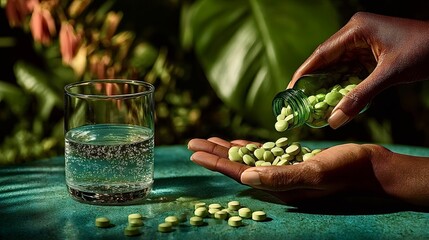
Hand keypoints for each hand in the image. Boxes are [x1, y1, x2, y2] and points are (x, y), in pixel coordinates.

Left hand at [188, 137, 428, 206]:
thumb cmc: (345, 169)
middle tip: (191, 142)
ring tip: (208, 140)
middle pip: (237, 166)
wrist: (369, 166)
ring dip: (227, 149)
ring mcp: (283, 170)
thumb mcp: (313, 172)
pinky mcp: (291, 160)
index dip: (215, 163)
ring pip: (247, 158)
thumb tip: (245, 176)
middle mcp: (276, 180)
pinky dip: (249, 146)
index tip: (193, 153)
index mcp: (278, 186)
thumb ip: (280, 177)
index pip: (238, 173)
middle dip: (214, 154)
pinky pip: (264, 153)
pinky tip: (237, 142)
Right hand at [290, 12, 428, 128]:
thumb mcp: (389, 75)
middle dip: (313, 81)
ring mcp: (362, 41)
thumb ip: (360, 98)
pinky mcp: (370, 50)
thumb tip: (334, 122)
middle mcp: (355, 32)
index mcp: (355, 29)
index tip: (290, 90)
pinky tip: (334, 98)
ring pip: (337, 65)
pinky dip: (342, 83)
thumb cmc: (424, 51)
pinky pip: (350, 68)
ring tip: (312, 103)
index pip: (321, 53)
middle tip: (299, 101)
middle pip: (326, 59)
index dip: (303, 72)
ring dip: (327, 84)